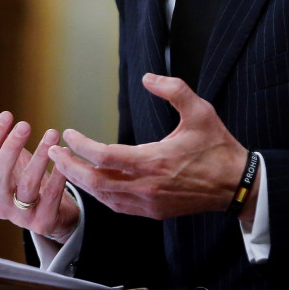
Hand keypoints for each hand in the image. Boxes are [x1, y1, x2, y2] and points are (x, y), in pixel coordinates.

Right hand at [0, 96, 79, 240]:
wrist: (55, 214)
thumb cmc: (27, 179)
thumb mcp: (10, 156)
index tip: (8, 115)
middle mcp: (0, 203)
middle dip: (11, 148)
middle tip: (25, 124)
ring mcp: (21, 216)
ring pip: (27, 186)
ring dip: (39, 158)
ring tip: (52, 134)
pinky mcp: (44, 222)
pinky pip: (51, 198)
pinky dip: (58, 176)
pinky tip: (64, 156)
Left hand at [48, 73, 250, 220]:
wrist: (235, 185)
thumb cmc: (218, 147)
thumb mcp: (200, 110)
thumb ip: (173, 90)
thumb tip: (147, 77)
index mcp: (153, 161)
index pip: (103, 155)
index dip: (81, 144)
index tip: (68, 133)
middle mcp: (146, 186)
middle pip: (94, 181)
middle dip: (69, 167)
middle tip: (52, 153)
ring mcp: (148, 203)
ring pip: (102, 197)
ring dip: (80, 182)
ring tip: (65, 167)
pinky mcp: (152, 212)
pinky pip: (116, 206)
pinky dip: (98, 194)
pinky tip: (92, 183)